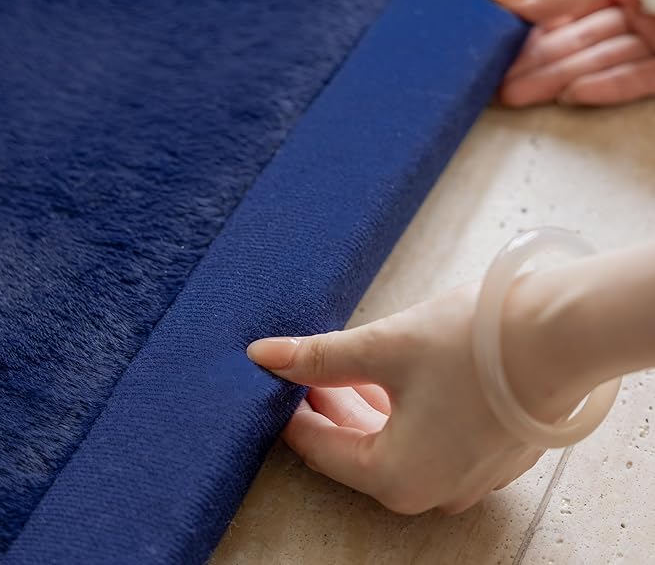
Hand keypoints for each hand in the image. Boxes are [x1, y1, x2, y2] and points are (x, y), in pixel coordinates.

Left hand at [246, 282, 570, 514]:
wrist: (563, 335)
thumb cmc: (473, 344)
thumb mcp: (384, 346)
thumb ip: (320, 356)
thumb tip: (263, 355)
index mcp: (396, 477)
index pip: (319, 449)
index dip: (291, 412)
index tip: (276, 383)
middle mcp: (431, 492)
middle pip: (355, 450)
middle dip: (326, 407)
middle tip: (307, 369)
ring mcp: (463, 478)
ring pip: (390, 444)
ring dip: (361, 407)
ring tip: (342, 368)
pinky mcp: (485, 455)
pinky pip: (425, 440)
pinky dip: (398, 411)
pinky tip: (389, 378)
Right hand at [485, 0, 654, 106]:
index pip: (560, 9)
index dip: (525, 34)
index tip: (492, 52)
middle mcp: (633, 5)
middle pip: (574, 41)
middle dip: (532, 65)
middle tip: (495, 85)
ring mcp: (651, 38)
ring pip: (598, 63)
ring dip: (557, 81)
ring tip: (516, 95)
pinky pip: (635, 81)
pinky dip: (604, 88)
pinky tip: (570, 95)